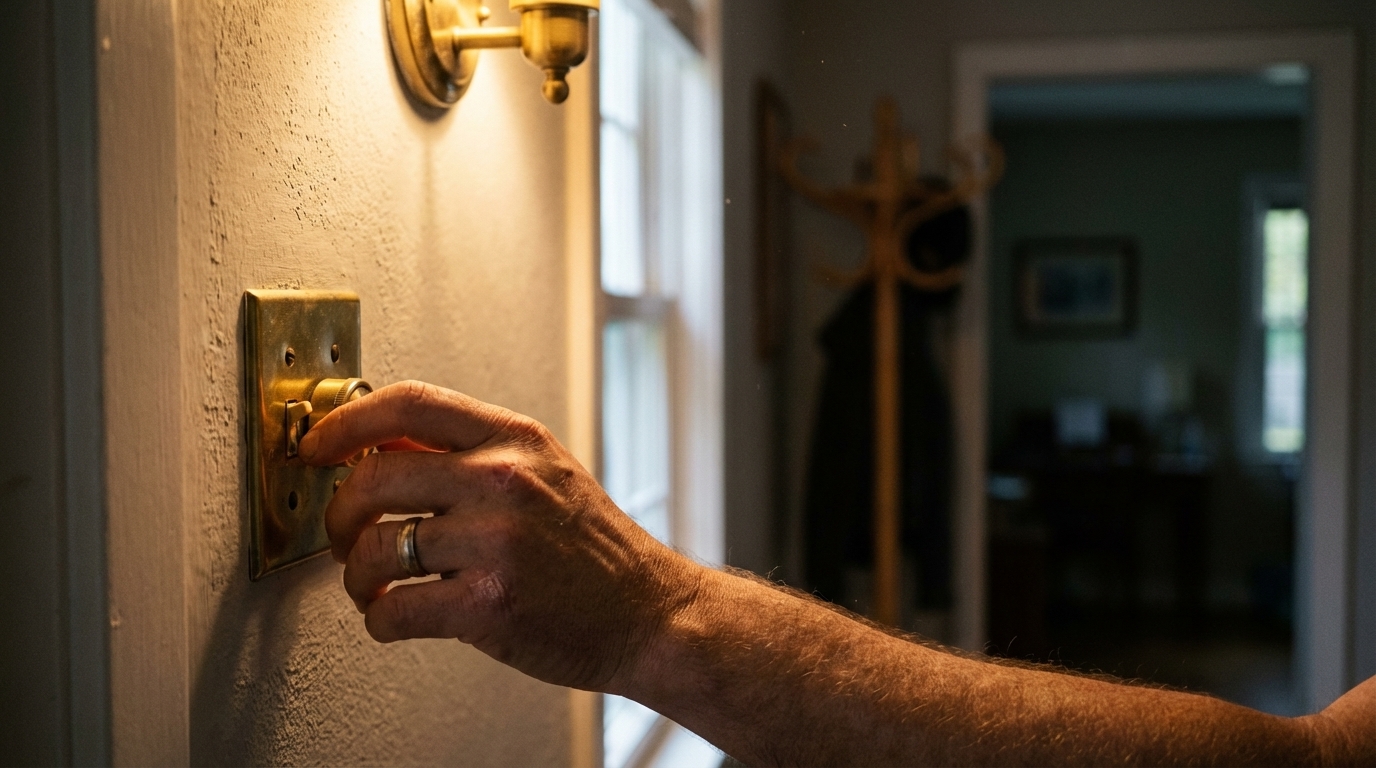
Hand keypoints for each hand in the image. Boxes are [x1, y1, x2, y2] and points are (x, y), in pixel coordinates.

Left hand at [299, 380, 701, 692]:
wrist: (648, 612)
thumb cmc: (591, 547)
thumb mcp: (544, 472)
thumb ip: (470, 454)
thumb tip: (377, 447)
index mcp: (514, 439)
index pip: (408, 404)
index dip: (345, 422)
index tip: (315, 446)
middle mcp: (504, 481)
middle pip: (372, 478)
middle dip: (338, 516)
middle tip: (343, 537)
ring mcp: (496, 543)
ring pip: (375, 551)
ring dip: (357, 577)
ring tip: (373, 586)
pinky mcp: (488, 605)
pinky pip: (394, 611)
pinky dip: (379, 621)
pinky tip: (394, 618)